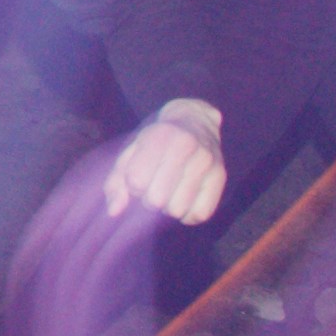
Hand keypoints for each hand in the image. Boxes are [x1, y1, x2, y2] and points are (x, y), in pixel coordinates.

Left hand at [105, 101, 226, 226]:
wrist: (194, 121)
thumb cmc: (155, 141)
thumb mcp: (130, 152)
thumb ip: (116, 182)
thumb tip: (114, 211)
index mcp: (159, 136)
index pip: (136, 182)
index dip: (133, 186)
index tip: (139, 177)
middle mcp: (186, 146)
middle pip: (156, 200)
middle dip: (149, 200)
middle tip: (154, 187)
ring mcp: (206, 161)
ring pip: (177, 209)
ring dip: (169, 207)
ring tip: (170, 191)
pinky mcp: (220, 176)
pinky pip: (200, 214)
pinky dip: (189, 214)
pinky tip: (185, 199)